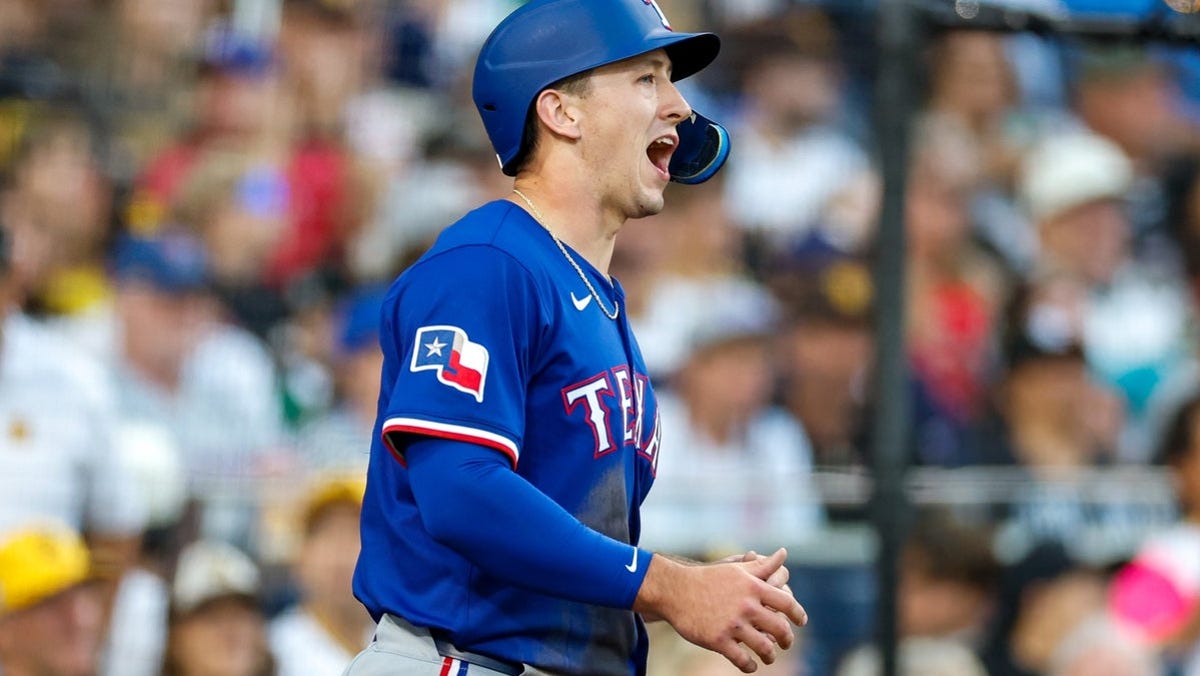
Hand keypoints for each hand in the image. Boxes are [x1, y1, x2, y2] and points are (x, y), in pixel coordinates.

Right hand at [635, 548, 807, 672]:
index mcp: (754, 587)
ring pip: (764, 648)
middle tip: (785, 643)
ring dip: (770, 656)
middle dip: (786, 640)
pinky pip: (742, 660)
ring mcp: (733, 624)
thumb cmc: (710, 579)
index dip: (798, 615)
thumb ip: (763, 566)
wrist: (677, 591)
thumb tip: (783, 553)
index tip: (801, 622)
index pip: (787, 603)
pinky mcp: (718, 640)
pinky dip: (750, 666)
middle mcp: (746, 606)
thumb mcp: (737, 569)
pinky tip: (750, 665)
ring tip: (768, 657)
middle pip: (780, 629)